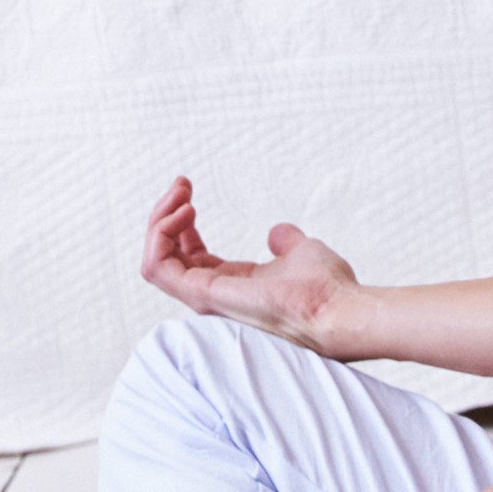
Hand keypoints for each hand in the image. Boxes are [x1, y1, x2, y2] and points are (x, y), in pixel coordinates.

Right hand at [139, 177, 358, 354]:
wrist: (337, 306)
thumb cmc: (326, 288)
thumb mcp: (301, 252)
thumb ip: (285, 242)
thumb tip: (277, 232)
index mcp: (232, 283)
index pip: (188, 254)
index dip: (181, 222)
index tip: (190, 192)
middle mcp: (213, 293)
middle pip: (165, 255)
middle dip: (165, 215)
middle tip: (183, 185)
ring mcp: (204, 297)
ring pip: (155, 261)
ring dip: (159, 221)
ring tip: (182, 195)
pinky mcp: (202, 295)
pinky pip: (158, 267)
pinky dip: (161, 235)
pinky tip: (185, 212)